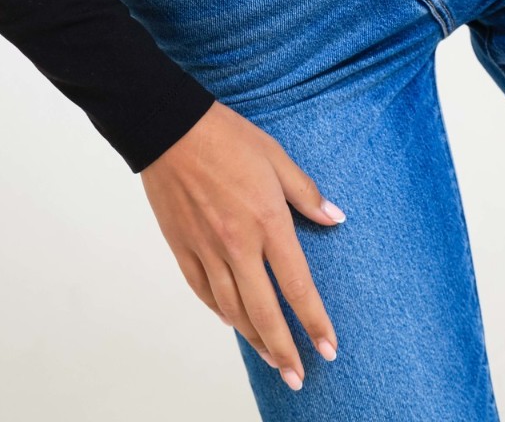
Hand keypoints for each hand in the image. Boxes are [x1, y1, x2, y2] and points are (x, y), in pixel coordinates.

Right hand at [139, 100, 345, 391]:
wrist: (169, 127)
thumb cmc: (225, 135)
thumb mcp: (275, 156)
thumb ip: (306, 193)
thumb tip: (335, 218)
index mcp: (266, 221)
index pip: (297, 285)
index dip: (314, 321)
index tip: (328, 348)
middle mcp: (237, 244)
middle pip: (264, 311)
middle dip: (285, 349)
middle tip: (299, 377)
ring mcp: (206, 249)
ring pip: (232, 309)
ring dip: (254, 339)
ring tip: (272, 359)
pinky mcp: (182, 246)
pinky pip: (203, 291)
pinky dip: (219, 311)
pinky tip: (232, 322)